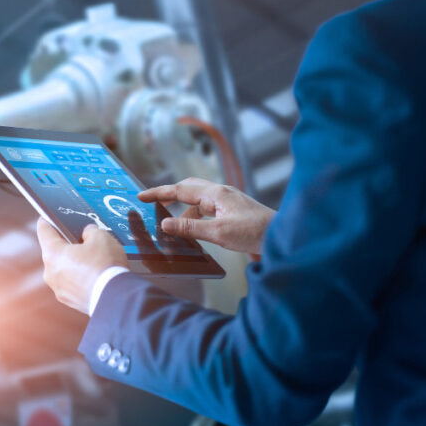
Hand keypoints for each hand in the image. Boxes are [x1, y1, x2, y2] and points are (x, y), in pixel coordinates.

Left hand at [36, 218, 126, 312]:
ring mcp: (58, 289)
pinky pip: (71, 283)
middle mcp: (50, 273)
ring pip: (63, 269)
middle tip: (83, 240)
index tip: (49, 217)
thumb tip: (88, 234)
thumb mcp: (101, 237)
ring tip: (93, 260)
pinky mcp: (68, 300)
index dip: (48, 220)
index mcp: (53, 254)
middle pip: (54, 251)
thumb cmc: (105, 267)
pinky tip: (94, 275)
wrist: (115, 298)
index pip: (44, 230)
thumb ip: (90, 231)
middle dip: (67, 244)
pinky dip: (79, 278)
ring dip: (73, 263)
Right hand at [138, 177, 275, 254]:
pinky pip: (208, 209)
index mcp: (216, 193)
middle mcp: (221, 193)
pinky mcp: (233, 210)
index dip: (159, 193)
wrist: (284, 236)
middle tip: (153, 204)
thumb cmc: (255, 233)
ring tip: (172, 227)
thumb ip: (190, 228)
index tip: (141, 195)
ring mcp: (228, 200)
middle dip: (169, 195)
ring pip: (198, 200)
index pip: (180, 189)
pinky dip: (196, 217)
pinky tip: (194, 230)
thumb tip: (165, 225)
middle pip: (189, 188)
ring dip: (183, 211)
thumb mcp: (218, 233)